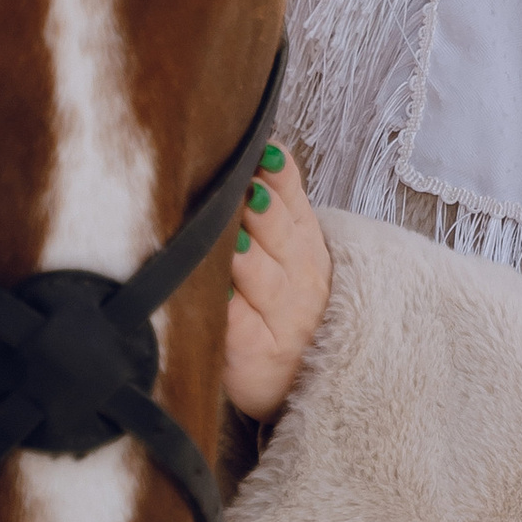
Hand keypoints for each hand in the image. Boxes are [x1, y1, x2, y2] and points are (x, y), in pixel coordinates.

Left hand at [223, 145, 332, 420]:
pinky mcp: (255, 354)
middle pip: (279, 236)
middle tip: (243, 191)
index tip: (263, 154)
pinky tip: (215, 294)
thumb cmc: (283, 302)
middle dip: (261, 211)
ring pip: (262, 279)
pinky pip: (240, 328)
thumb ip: (277, 195)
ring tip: (230, 239)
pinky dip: (228, 311)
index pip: (294, 199)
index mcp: (306, 242)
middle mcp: (300, 277)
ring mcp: (281, 318)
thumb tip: (257, 142)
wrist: (302, 379)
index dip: (279, 177)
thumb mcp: (291, 247)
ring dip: (245, 257)